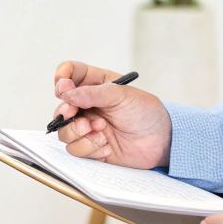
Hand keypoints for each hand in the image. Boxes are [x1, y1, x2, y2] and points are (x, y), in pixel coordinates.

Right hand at [51, 60, 172, 169]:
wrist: (161, 140)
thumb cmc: (146, 112)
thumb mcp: (121, 95)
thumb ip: (92, 93)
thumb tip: (67, 94)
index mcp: (95, 85)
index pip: (70, 74)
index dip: (62, 78)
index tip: (63, 86)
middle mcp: (88, 105)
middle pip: (61, 106)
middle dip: (65, 111)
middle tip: (73, 113)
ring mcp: (88, 127)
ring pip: (64, 131)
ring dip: (78, 132)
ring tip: (100, 130)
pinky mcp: (91, 147)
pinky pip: (75, 149)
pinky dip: (89, 148)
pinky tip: (106, 146)